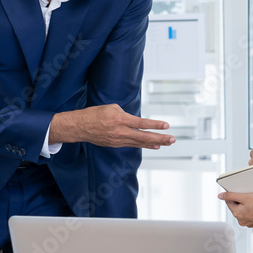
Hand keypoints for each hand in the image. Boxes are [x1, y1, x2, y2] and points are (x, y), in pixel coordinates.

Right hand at [49, 104, 173, 148]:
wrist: (81, 126)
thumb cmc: (95, 114)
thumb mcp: (112, 108)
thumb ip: (126, 114)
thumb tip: (134, 121)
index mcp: (120, 120)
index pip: (142, 124)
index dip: (155, 125)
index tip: (166, 126)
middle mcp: (121, 132)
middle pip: (144, 137)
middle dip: (160, 138)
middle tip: (172, 139)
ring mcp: (119, 140)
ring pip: (140, 143)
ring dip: (154, 143)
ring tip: (166, 143)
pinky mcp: (116, 144)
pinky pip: (133, 145)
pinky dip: (144, 145)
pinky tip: (153, 145)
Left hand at [218, 191, 252, 227]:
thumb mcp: (246, 197)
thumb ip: (231, 196)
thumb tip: (220, 196)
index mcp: (237, 214)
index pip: (229, 201)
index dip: (235, 194)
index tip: (242, 192)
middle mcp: (241, 220)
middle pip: (236, 205)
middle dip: (242, 199)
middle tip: (251, 196)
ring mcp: (248, 222)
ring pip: (243, 209)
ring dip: (248, 203)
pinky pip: (250, 212)